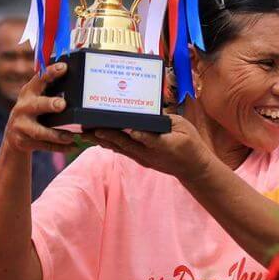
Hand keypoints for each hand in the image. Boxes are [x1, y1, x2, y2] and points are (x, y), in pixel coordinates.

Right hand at [4, 63, 76, 152]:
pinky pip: (44, 145)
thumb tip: (80, 74)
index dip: (51, 72)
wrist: (14, 136)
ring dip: (57, 134)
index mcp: (29, 92)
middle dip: (49, 104)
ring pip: (40, 131)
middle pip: (36, 105)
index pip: (39, 79)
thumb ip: (52, 89)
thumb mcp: (38, 97)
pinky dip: (60, 147)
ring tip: (72, 136)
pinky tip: (73, 146)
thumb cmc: (35, 111)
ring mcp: (21, 126)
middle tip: (62, 104)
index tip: (64, 67)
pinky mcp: (24, 141)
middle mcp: (23, 108)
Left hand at [85, 114, 210, 181]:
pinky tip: (98, 138)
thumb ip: (165, 119)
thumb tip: (147, 111)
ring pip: (120, 148)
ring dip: (102, 140)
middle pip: (125, 144)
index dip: (138, 134)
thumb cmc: (190, 144)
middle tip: (88, 127)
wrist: (192, 168)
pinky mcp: (141, 160)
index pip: (150, 139)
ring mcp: (144, 158)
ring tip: (85, 133)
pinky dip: (110, 144)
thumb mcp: (184, 126)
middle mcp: (150, 153)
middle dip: (106, 135)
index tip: (126, 129)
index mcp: (165, 144)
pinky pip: (122, 151)